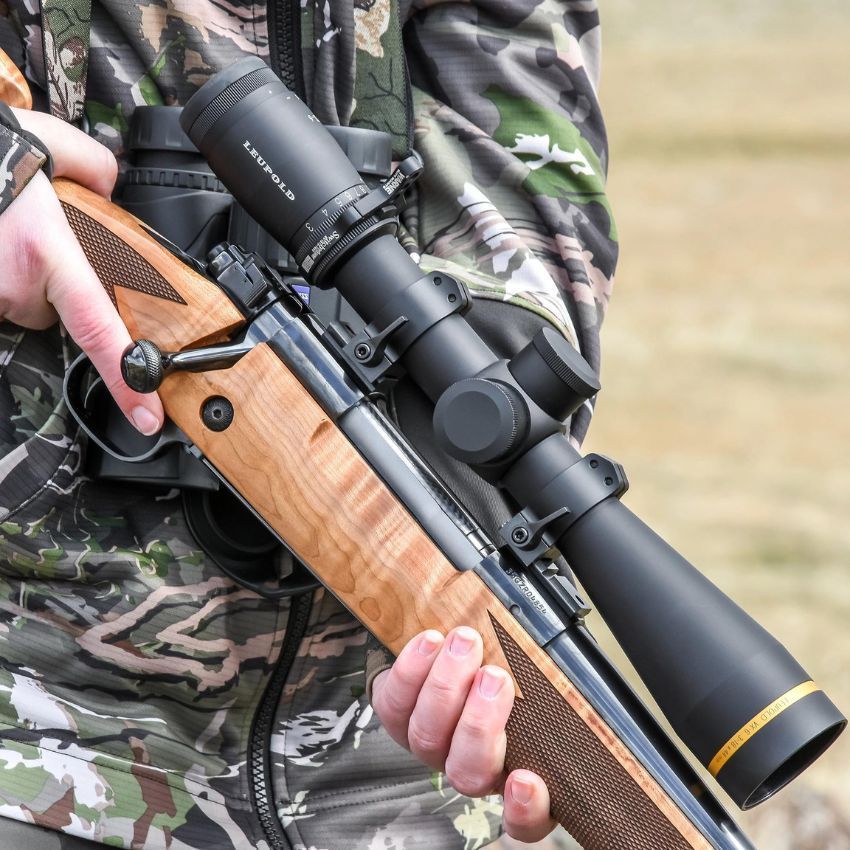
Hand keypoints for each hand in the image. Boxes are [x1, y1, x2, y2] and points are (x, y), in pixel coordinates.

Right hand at [0, 108, 163, 433]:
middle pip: (53, 311)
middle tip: (32, 236)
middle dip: (52, 284)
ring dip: (17, 277)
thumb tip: (108, 187)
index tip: (148, 418)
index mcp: (47, 252)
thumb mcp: (52, 143)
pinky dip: (1, 272)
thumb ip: (94, 169)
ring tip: (6, 233)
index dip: (126, 379)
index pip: (100, 329)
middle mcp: (12, 282)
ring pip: (18, 302)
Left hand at [371, 627, 555, 843]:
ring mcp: (431, 744)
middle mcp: (469, 767)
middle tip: (495, 679)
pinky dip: (410, 670)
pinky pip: (393, 704)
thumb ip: (546, 694)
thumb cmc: (503, 674)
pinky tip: (430, 641)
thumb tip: (560, 671)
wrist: (452, 658)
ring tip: (465, 644)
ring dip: (446, 685)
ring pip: (428, 736)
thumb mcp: (537, 685)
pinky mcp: (397, 715)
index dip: (526, 809)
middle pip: (469, 771)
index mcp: (513, 774)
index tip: (527, 780)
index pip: (525, 821)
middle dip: (480, 723)